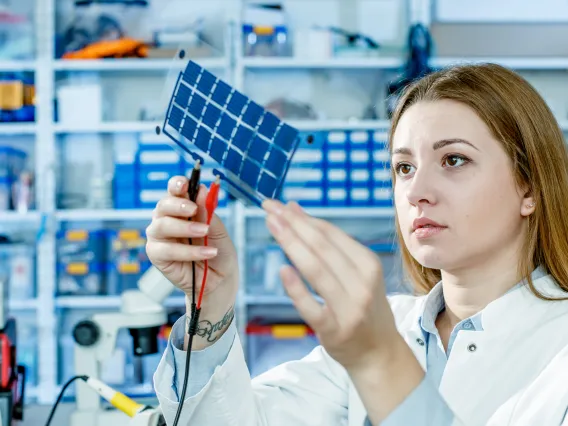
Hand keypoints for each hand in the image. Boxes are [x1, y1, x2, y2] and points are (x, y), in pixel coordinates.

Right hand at [146, 176, 238, 348]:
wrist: (221, 281)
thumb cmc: (219, 253)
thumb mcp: (218, 230)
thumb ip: (208, 211)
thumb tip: (202, 189)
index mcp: (182, 209)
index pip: (174, 190)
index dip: (176, 184)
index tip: (185, 183)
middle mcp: (167, 220)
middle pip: (163, 205)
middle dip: (177, 205)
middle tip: (194, 209)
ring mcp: (160, 238)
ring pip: (160, 225)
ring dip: (184, 228)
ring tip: (205, 233)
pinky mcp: (157, 256)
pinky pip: (166, 249)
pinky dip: (188, 250)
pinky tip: (206, 253)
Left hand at [261, 199, 398, 370]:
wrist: (378, 351)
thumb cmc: (362, 305)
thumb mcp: (357, 272)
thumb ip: (327, 244)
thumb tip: (294, 209)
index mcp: (368, 264)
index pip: (331, 234)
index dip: (303, 217)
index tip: (280, 205)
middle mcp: (362, 283)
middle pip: (322, 247)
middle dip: (293, 224)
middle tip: (269, 208)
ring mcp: (349, 308)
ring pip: (316, 271)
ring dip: (291, 244)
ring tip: (271, 226)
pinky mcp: (334, 330)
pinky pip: (311, 306)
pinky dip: (296, 288)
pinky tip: (282, 270)